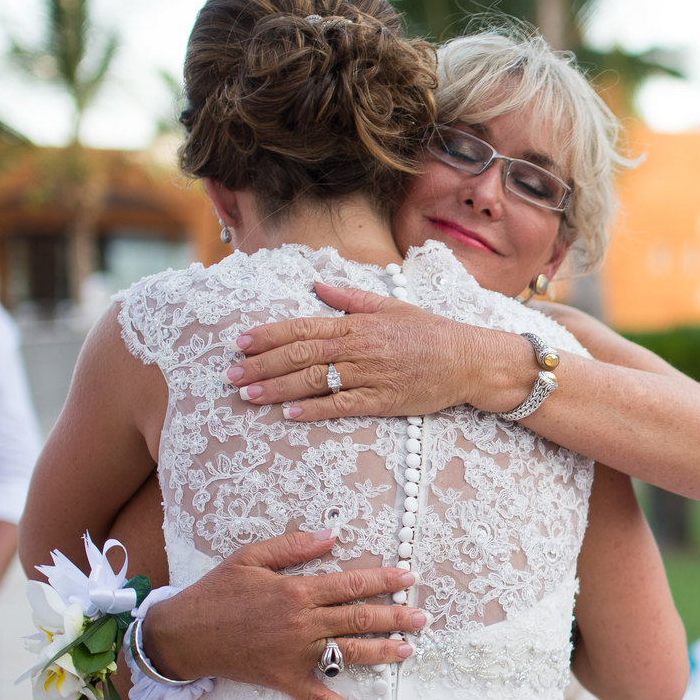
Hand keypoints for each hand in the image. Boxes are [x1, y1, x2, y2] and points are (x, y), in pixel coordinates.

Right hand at [140, 529, 426, 699]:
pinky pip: (318, 697)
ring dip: (383, 652)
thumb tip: (333, 533)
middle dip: (396, 616)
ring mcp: (295, 654)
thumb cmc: (216, 592)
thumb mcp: (249, 557)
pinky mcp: (283, 679)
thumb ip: (293, 546)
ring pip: (349, 653)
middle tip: (423, 617)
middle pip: (359, 618)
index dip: (384, 578)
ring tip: (410, 650)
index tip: (410, 576)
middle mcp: (302, 623)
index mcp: (296, 591)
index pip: (352, 583)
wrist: (182, 634)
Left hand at [225, 282, 538, 421]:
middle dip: (261, 364)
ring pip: (315, 381)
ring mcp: (371, 374)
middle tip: (230, 375)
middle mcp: (360, 347)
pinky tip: (288, 413)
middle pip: (300, 355)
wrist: (470, 359)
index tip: (239, 342)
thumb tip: (316, 286)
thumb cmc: (431, 332)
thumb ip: (350, 298)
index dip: (268, 335)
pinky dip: (314, 409)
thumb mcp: (391, 306)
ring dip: (277, 388)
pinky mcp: (384, 400)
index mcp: (358, 323)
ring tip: (247, 395)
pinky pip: (342, 405)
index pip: (302, 327)